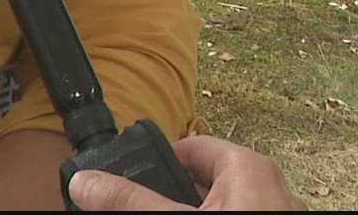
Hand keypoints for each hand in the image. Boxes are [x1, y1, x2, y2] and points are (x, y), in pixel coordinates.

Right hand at [67, 135, 307, 209]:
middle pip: (203, 182)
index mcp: (249, 168)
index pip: (190, 148)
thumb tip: (88, 182)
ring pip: (220, 207)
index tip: (127, 181)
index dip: (154, 164)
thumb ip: (132, 203)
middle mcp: (270, 188)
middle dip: (169, 198)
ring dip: (189, 212)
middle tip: (141, 208)